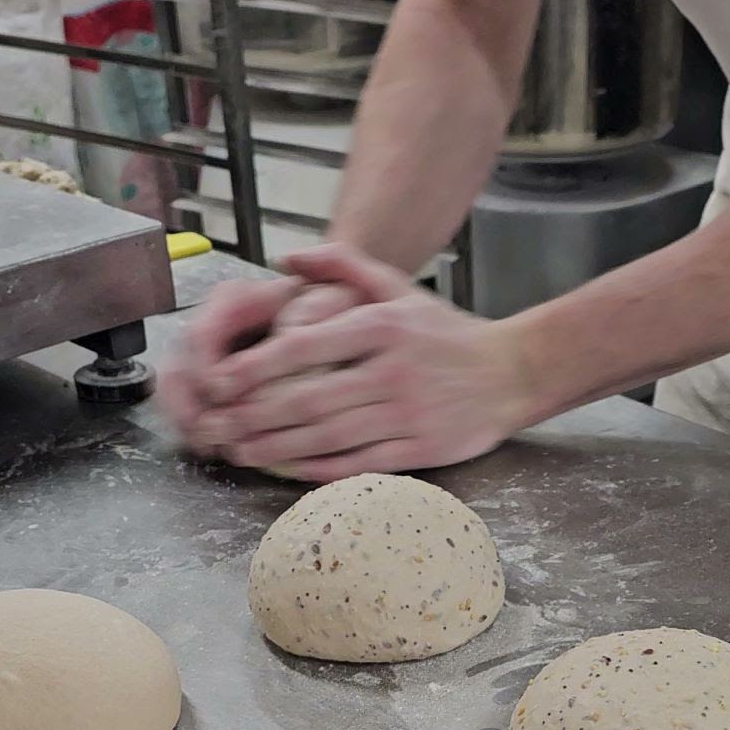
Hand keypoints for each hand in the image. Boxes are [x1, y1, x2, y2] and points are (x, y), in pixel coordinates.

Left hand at [196, 243, 529, 481]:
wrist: (511, 373)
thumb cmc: (446, 334)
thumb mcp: (399, 287)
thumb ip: (342, 264)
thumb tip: (286, 259)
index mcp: (382, 326)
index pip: (306, 348)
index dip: (256, 367)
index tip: (221, 381)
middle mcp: (393, 371)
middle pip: (309, 399)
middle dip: (255, 416)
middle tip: (217, 426)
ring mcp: (408, 413)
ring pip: (328, 437)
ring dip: (277, 448)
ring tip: (240, 451)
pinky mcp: (422, 449)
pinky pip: (359, 464)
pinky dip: (318, 470)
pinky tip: (286, 470)